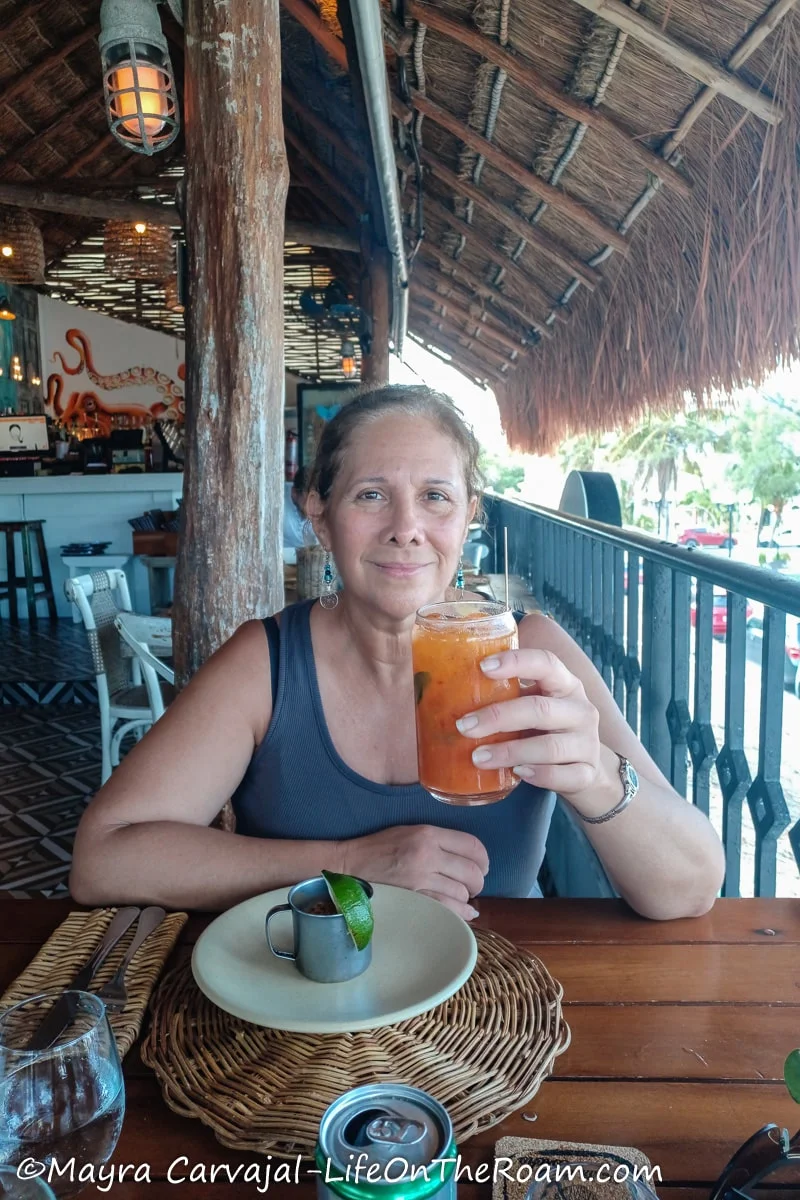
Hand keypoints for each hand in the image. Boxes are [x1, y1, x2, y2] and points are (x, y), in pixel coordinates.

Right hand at [339, 824, 489, 920]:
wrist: (350, 865)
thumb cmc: (380, 847)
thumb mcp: (410, 831)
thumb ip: (438, 840)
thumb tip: (469, 858)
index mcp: (427, 834)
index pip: (471, 845)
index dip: (484, 858)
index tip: (483, 865)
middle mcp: (427, 855)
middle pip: (472, 871)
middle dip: (479, 880)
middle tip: (475, 883)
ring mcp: (420, 880)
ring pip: (462, 892)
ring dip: (467, 897)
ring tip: (463, 896)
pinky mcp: (413, 900)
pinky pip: (448, 909)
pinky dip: (461, 913)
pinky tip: (465, 913)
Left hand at [455, 648, 611, 800]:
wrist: (586, 767)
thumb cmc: (548, 729)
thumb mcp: (534, 705)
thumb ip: (506, 696)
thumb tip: (449, 690)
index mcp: (565, 684)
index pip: (546, 663)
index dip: (516, 662)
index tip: (483, 666)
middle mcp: (580, 710)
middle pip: (540, 709)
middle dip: (498, 717)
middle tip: (464, 726)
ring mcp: (587, 743)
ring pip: (550, 747)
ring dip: (510, 752)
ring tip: (478, 757)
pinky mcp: (587, 773)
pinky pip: (563, 775)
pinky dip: (539, 775)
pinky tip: (517, 773)